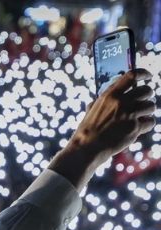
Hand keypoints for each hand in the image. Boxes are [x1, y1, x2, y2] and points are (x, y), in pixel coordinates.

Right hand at [50, 69, 155, 188]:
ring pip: (151, 106)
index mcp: (110, 95)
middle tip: (142, 104)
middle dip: (147, 97)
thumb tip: (111, 89)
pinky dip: (146, 126)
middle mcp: (121, 102)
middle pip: (146, 90)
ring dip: (147, 112)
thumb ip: (104, 99)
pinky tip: (137, 129)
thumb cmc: (87, 131)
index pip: (132, 75)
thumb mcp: (92, 110)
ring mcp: (129, 114)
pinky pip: (150, 122)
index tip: (148, 76)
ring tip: (138, 119)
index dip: (143, 73)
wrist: (86, 148)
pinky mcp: (135, 127)